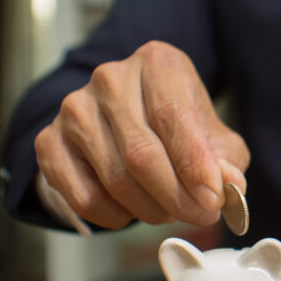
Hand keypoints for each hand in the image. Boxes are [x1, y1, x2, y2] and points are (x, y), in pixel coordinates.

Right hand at [34, 41, 249, 228]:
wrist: (126, 117)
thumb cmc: (178, 126)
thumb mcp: (213, 136)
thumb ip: (226, 160)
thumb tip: (230, 186)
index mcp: (157, 63)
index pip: (172, 117)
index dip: (194, 165)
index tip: (213, 199)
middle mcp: (110, 79)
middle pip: (142, 153)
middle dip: (177, 196)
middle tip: (199, 215)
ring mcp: (74, 109)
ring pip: (114, 179)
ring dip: (150, 209)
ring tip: (169, 210)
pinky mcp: (49, 141)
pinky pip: (84, 197)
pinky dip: (115, 216)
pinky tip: (132, 209)